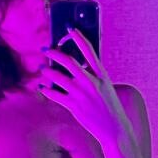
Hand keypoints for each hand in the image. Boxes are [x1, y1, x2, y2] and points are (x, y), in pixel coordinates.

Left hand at [39, 29, 132, 148]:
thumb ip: (92, 76)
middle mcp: (91, 82)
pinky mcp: (74, 106)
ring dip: (47, 71)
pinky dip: (46, 90)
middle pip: (68, 61)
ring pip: (58, 77)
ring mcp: (81, 94)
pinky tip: (42, 87)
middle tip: (46, 49)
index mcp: (102, 75)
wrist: (115, 129)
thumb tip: (75, 67)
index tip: (69, 28)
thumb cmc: (109, 107)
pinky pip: (55, 94)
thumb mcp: (106, 88)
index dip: (78, 37)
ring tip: (42, 68)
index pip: (89, 50)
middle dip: (54, 53)